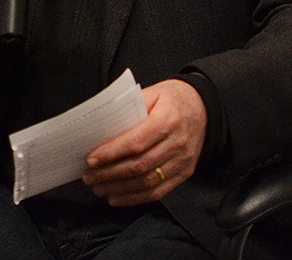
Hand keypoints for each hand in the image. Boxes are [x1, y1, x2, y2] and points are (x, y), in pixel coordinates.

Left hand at [83, 80, 206, 205]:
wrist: (202, 107)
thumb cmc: (171, 99)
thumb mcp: (151, 93)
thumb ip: (129, 110)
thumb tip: (100, 128)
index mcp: (168, 119)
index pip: (136, 142)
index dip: (112, 153)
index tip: (91, 159)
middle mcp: (178, 143)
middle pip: (140, 165)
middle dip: (110, 174)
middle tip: (88, 176)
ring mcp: (183, 161)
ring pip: (148, 182)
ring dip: (119, 188)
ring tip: (98, 188)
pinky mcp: (184, 173)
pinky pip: (159, 192)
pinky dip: (135, 198)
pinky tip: (117, 198)